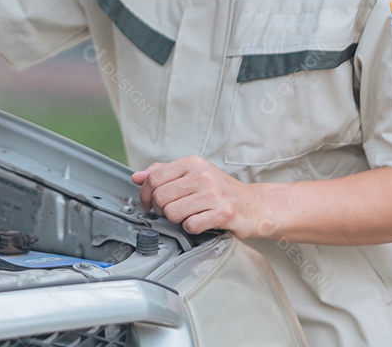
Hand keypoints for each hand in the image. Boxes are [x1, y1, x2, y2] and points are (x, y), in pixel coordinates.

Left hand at [132, 156, 263, 238]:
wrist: (254, 205)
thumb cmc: (220, 191)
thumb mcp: (193, 175)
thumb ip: (163, 174)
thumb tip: (137, 177)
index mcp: (192, 163)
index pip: (154, 177)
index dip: (146, 194)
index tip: (149, 203)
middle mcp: (202, 175)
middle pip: (160, 197)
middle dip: (161, 209)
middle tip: (173, 211)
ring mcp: (213, 194)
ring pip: (172, 213)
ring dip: (177, 220)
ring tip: (189, 215)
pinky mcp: (222, 213)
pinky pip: (190, 225)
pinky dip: (192, 228)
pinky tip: (201, 222)